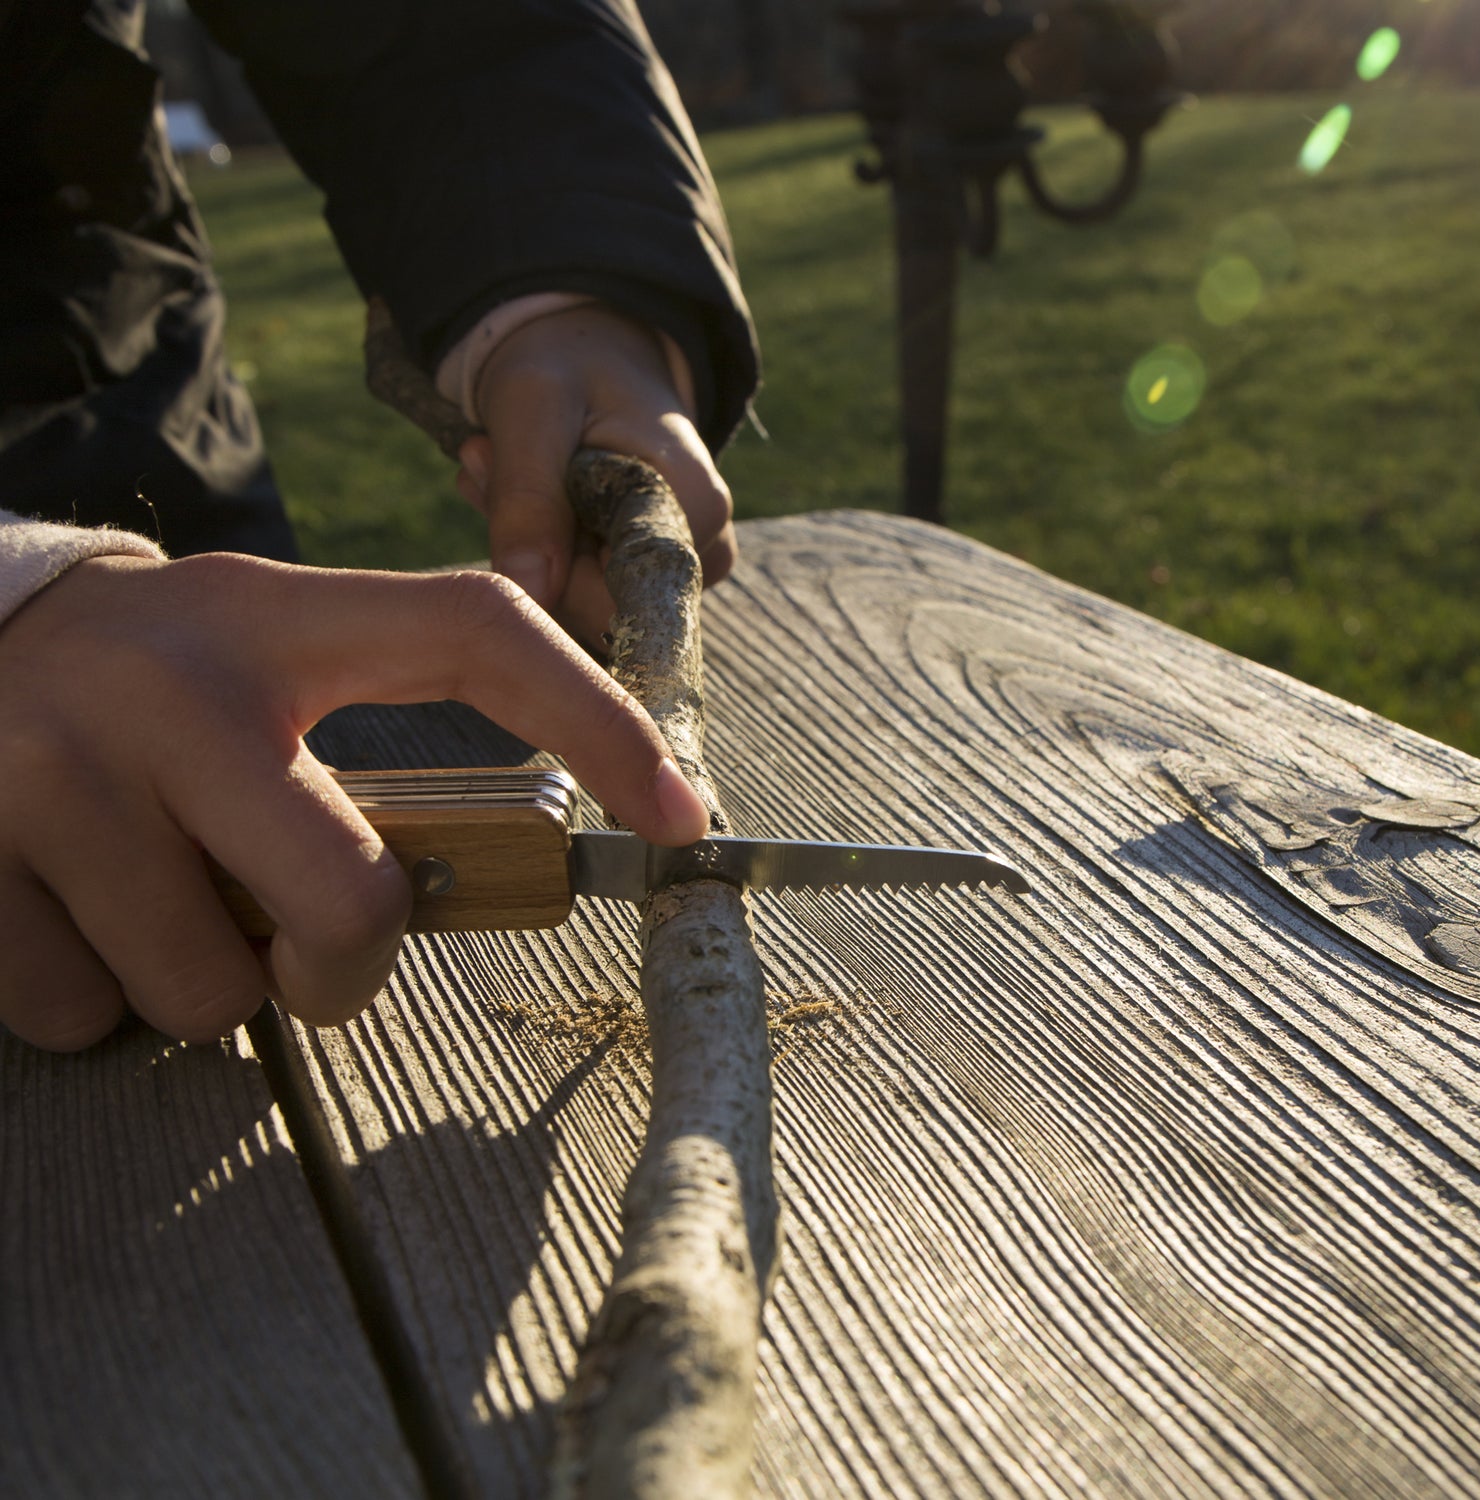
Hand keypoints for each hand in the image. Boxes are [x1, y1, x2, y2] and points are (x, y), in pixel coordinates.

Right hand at [0, 552, 707, 1051]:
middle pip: (350, 902)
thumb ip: (370, 750)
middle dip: (342, 966)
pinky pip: (79, 1013)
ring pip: (206, 990)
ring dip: (205, 977)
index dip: (597, 718)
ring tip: (156, 888)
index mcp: (282, 618)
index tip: (681, 812)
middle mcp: (176, 682)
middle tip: (300, 938)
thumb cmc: (158, 677)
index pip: (476, 634)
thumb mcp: (266, 659)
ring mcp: (57, 768)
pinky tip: (65, 902)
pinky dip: (91, 994)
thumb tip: (476, 883)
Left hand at [453, 302, 734, 645]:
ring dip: (524, 544)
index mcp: (695, 509)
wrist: (592, 352)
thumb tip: (528, 596)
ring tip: (500, 465)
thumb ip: (528, 500)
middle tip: (485, 461)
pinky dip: (537, 550)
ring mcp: (681, 569)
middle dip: (527, 547)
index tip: (496, 477)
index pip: (614, 601)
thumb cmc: (569, 365)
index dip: (543, 566)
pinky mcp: (649, 574)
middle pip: (595, 609)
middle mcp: (704, 551)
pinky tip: (522, 492)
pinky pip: (580, 593)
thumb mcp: (533, 409)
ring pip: (580, 604)